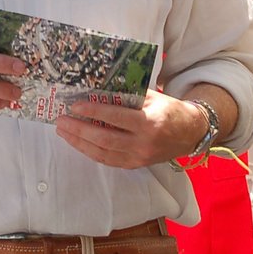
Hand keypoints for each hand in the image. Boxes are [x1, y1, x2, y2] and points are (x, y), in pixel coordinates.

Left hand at [56, 89, 205, 169]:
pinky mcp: (135, 165)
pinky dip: (90, 151)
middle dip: (79, 129)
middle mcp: (143, 143)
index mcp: (149, 123)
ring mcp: (139, 157)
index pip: (116, 117)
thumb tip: (98, 88)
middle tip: (62, 120)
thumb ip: (128, 94)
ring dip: (80, 142)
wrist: (190, 133)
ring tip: (64, 131)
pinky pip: (108, 160)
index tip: (75, 105)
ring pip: (103, 153)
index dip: (93, 111)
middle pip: (105, 138)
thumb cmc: (169, 110)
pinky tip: (78, 143)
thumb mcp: (152, 97)